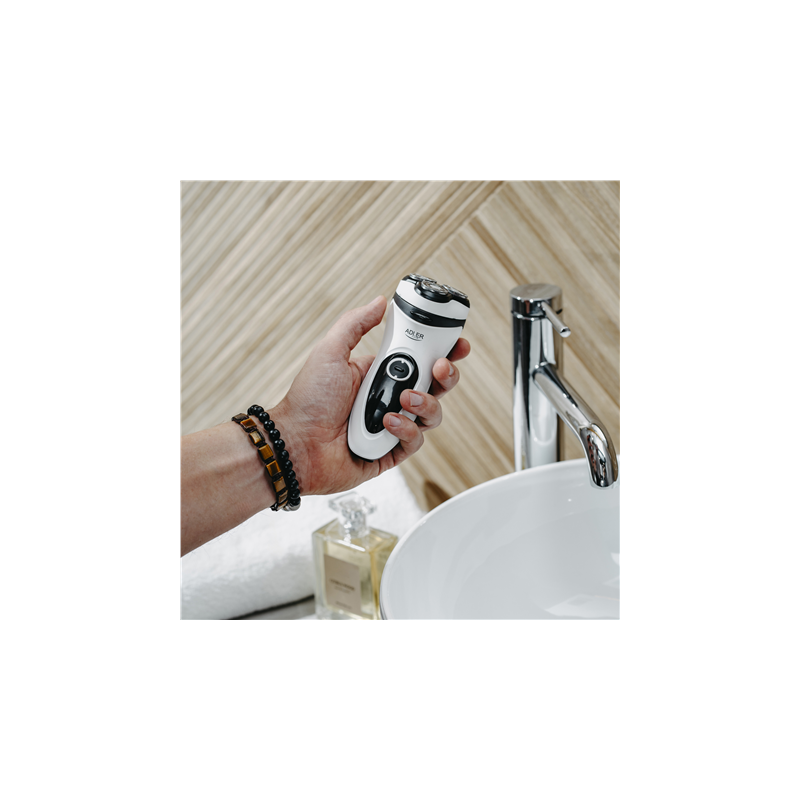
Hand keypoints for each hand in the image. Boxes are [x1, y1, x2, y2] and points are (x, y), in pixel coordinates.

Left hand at [269, 295, 469, 495]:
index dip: (442, 351)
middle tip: (440, 367)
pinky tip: (387, 423)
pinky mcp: (391, 452)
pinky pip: (414, 441)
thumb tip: (379, 302)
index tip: (456, 343)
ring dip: (424, 403)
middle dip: (445, 375)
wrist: (295, 444)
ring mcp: (392, 426)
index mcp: (377, 372)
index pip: (419, 358)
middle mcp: (388, 398)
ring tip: (403, 398)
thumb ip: (356, 324)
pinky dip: (405, 430)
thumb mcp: (330, 351)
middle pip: (435, 386)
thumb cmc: (307, 400)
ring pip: (430, 414)